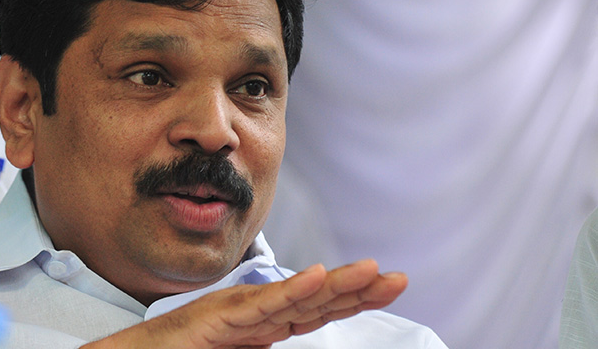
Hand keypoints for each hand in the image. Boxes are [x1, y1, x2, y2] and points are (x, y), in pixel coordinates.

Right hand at [84, 259, 406, 348]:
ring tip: (373, 272)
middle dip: (357, 288)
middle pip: (313, 299)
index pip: (315, 310)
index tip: (387, 287)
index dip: (352, 297)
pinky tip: (317, 277)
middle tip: (398, 278)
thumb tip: (293, 338)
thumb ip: (264, 346)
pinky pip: (259, 307)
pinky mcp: (218, 318)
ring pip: (294, 297)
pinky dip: (289, 291)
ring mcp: (236, 312)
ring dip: (336, 284)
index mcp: (261, 326)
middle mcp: (254, 313)